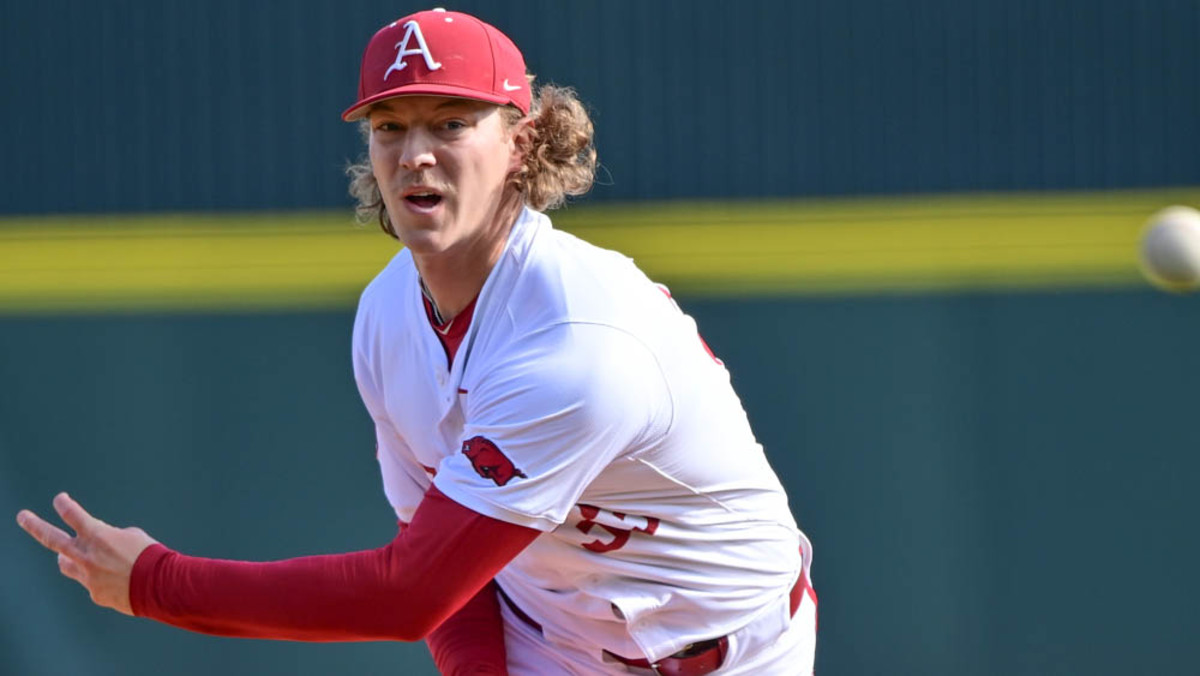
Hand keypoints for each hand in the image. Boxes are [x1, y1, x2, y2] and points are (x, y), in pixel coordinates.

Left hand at [16, 492, 157, 615]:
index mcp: (97, 536)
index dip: (63, 504)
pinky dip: (101, 578)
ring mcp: (87, 576)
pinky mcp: (94, 593)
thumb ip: (108, 539)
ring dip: (68, 558)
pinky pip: (91, 582)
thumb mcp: (132, 536)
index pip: (72, 514)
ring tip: (76, 556)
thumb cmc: (150, 555)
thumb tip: (98, 549)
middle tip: (22, 516)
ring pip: (65, 565)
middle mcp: (86, 555)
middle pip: (51, 538)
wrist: (160, 585)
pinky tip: (118, 579)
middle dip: (34, 525)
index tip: (60, 499)